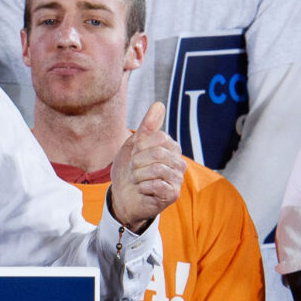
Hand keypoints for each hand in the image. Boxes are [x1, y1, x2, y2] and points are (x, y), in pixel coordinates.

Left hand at [106, 101, 180, 232]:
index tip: (134, 154)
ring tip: (136, 179)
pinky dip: (142, 186)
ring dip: (138, 175)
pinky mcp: (173, 194)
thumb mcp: (134, 144)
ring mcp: (177, 178)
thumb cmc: (129, 170)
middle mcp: (178, 162)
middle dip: (137, 162)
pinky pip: (156, 185)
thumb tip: (158, 104)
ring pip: (157, 169)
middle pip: (157, 153)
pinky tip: (141, 189)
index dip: (140, 146)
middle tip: (133, 169)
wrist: (122, 196)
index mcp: (171, 147)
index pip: (159, 137)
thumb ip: (147, 126)